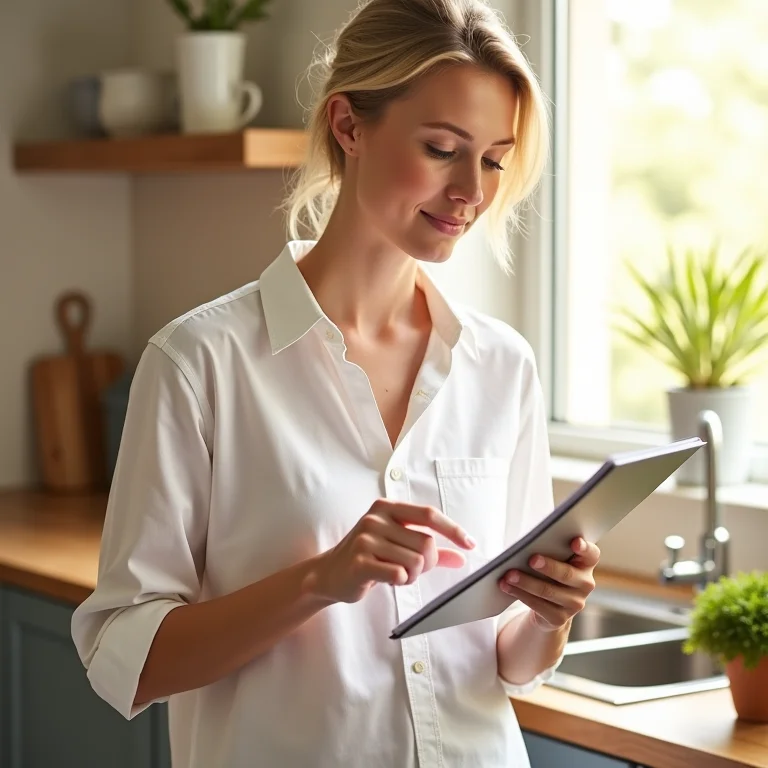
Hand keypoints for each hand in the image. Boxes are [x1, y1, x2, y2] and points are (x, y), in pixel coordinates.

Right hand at [305, 499, 475, 603]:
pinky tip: (387, 579)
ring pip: (415, 561)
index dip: (453, 529)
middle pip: (426, 543)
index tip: (470, 544)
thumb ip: (430, 550)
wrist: (329, 574)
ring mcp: (366, 539)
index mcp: (387, 507)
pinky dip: (400, 581)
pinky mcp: (360, 561)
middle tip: (412, 569)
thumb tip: (462, 556)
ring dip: (412, 575)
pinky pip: (399, 574)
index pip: (428, 514)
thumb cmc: (368, 557)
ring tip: (396, 573)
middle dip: (427, 563)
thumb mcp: (398, 546)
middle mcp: (376, 518)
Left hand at [498, 537, 599, 631]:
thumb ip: (551, 549)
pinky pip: (538, 606)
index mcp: (586, 564)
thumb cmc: (550, 570)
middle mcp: (585, 584)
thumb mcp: (556, 559)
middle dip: (548, 566)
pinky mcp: (560, 618)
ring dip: (526, 582)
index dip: (584, 548)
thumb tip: (527, 543)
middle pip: (567, 574)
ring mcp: (575, 603)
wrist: (551, 604)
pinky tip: (507, 586)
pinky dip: (520, 594)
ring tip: (508, 574)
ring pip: (548, 591)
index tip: (574, 541)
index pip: (592, 554)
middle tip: (531, 559)